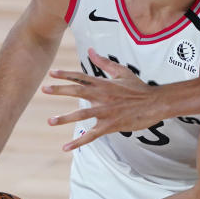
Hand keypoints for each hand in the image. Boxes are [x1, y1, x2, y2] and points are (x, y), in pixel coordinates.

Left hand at [42, 48, 161, 150]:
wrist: (155, 104)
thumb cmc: (139, 88)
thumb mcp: (122, 72)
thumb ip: (104, 62)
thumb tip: (90, 50)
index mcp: (104, 83)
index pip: (82, 77)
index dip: (66, 74)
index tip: (52, 73)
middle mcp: (103, 96)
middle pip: (78, 91)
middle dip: (60, 90)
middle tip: (44, 88)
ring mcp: (106, 111)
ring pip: (82, 115)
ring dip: (65, 118)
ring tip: (50, 121)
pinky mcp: (110, 125)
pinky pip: (91, 135)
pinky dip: (78, 142)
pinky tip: (66, 148)